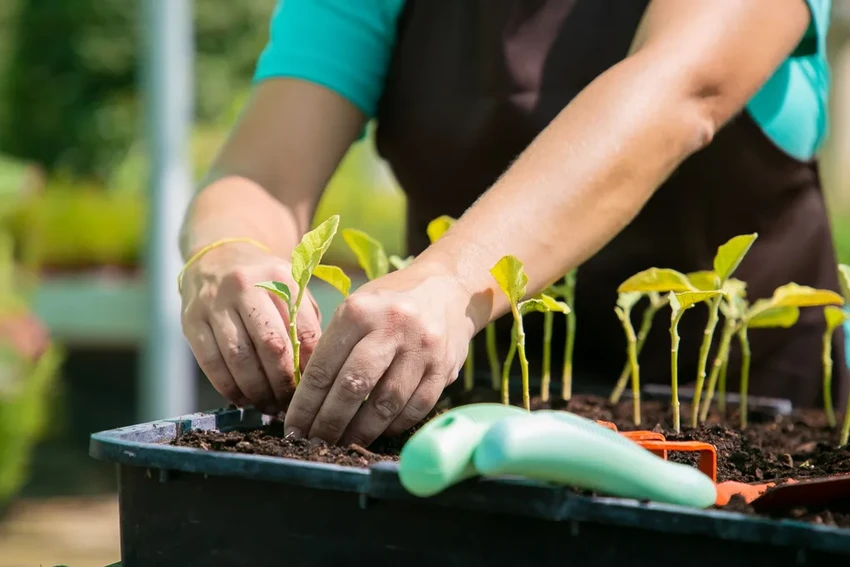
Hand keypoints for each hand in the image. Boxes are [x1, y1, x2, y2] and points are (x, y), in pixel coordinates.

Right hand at [180, 242, 322, 413]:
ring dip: (257, 391)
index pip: (302, 329)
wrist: (217, 258)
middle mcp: (245, 286)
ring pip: (239, 359)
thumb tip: (314, 372)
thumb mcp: (291, 289)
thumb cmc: (265, 284)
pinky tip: (243, 398)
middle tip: (290, 403)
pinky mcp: (190, 320)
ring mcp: (214, 303)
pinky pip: (211, 363)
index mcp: (280, 277)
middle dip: (283, 383)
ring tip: (268, 405)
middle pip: (271, 346)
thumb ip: (305, 322)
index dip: (310, 365)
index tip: (313, 386)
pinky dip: (229, 388)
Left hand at [283, 261, 476, 445]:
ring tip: (343, 443)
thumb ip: (334, 346)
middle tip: (315, 443)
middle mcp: (392, 326)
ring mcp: (422, 348)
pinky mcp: (444, 367)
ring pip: (385, 404)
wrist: (448, 288)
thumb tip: (306, 399)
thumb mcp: (357, 309)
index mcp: (359, 311)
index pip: (323, 367)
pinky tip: (379, 431)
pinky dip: (394, 425)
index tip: (293, 428)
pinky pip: (416, 408)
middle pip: (353, 387)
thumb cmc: (389, 304)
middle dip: (329, 423)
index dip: (305, 405)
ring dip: (361, 431)